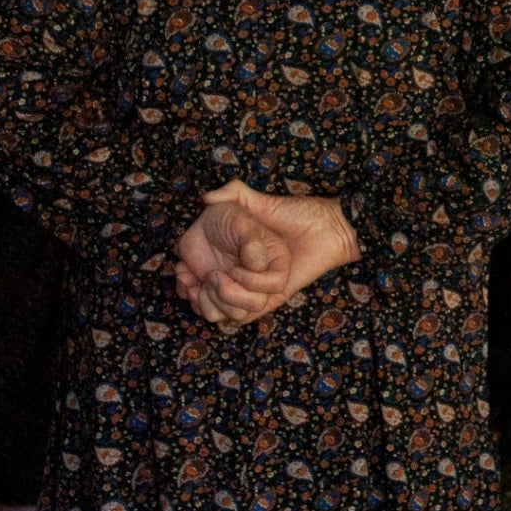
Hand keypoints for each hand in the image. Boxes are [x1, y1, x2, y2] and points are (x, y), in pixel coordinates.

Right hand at [173, 181, 361, 327]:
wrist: (331, 228)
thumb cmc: (298, 213)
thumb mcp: (261, 201)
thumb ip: (236, 193)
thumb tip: (206, 197)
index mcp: (236, 258)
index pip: (201, 276)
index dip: (186, 277)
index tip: (179, 270)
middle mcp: (242, 277)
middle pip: (206, 297)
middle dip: (193, 292)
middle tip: (188, 280)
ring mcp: (256, 290)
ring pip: (221, 310)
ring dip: (210, 299)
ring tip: (209, 279)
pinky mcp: (271, 300)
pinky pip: (245, 317)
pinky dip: (231, 307)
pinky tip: (224, 283)